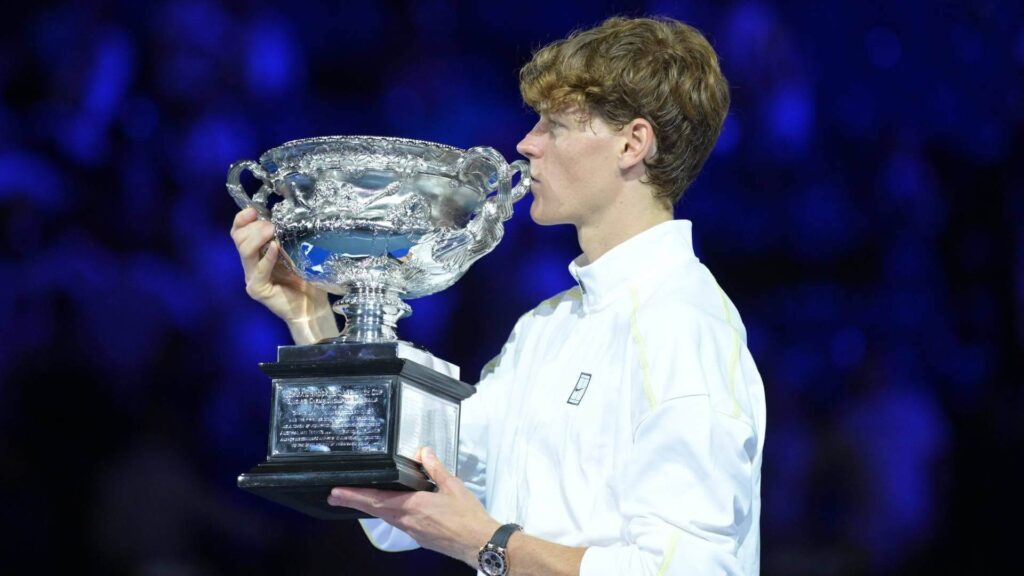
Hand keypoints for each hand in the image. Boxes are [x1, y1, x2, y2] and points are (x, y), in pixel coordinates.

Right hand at [229, 207, 337, 342]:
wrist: (313, 307)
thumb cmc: (308, 279)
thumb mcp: (298, 252)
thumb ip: (288, 237)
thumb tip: (287, 218)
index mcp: (257, 253)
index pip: (239, 232)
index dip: (242, 219)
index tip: (254, 210)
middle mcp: (251, 265)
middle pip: (238, 238)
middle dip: (254, 227)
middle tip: (272, 225)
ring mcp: (252, 278)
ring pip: (244, 251)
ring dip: (259, 237)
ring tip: (274, 232)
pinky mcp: (258, 289)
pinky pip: (258, 270)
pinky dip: (267, 257)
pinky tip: (276, 248)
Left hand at [328, 447, 499, 565]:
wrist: (480, 542)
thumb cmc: (468, 515)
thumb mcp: (452, 485)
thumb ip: (435, 468)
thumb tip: (423, 451)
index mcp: (412, 506)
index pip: (376, 500)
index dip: (354, 496)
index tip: (336, 492)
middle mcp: (407, 520)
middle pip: (374, 510)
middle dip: (353, 501)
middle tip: (335, 496)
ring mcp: (412, 531)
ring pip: (385, 517)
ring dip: (369, 507)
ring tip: (358, 499)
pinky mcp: (420, 537)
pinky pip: (398, 522)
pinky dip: (387, 513)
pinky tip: (389, 508)